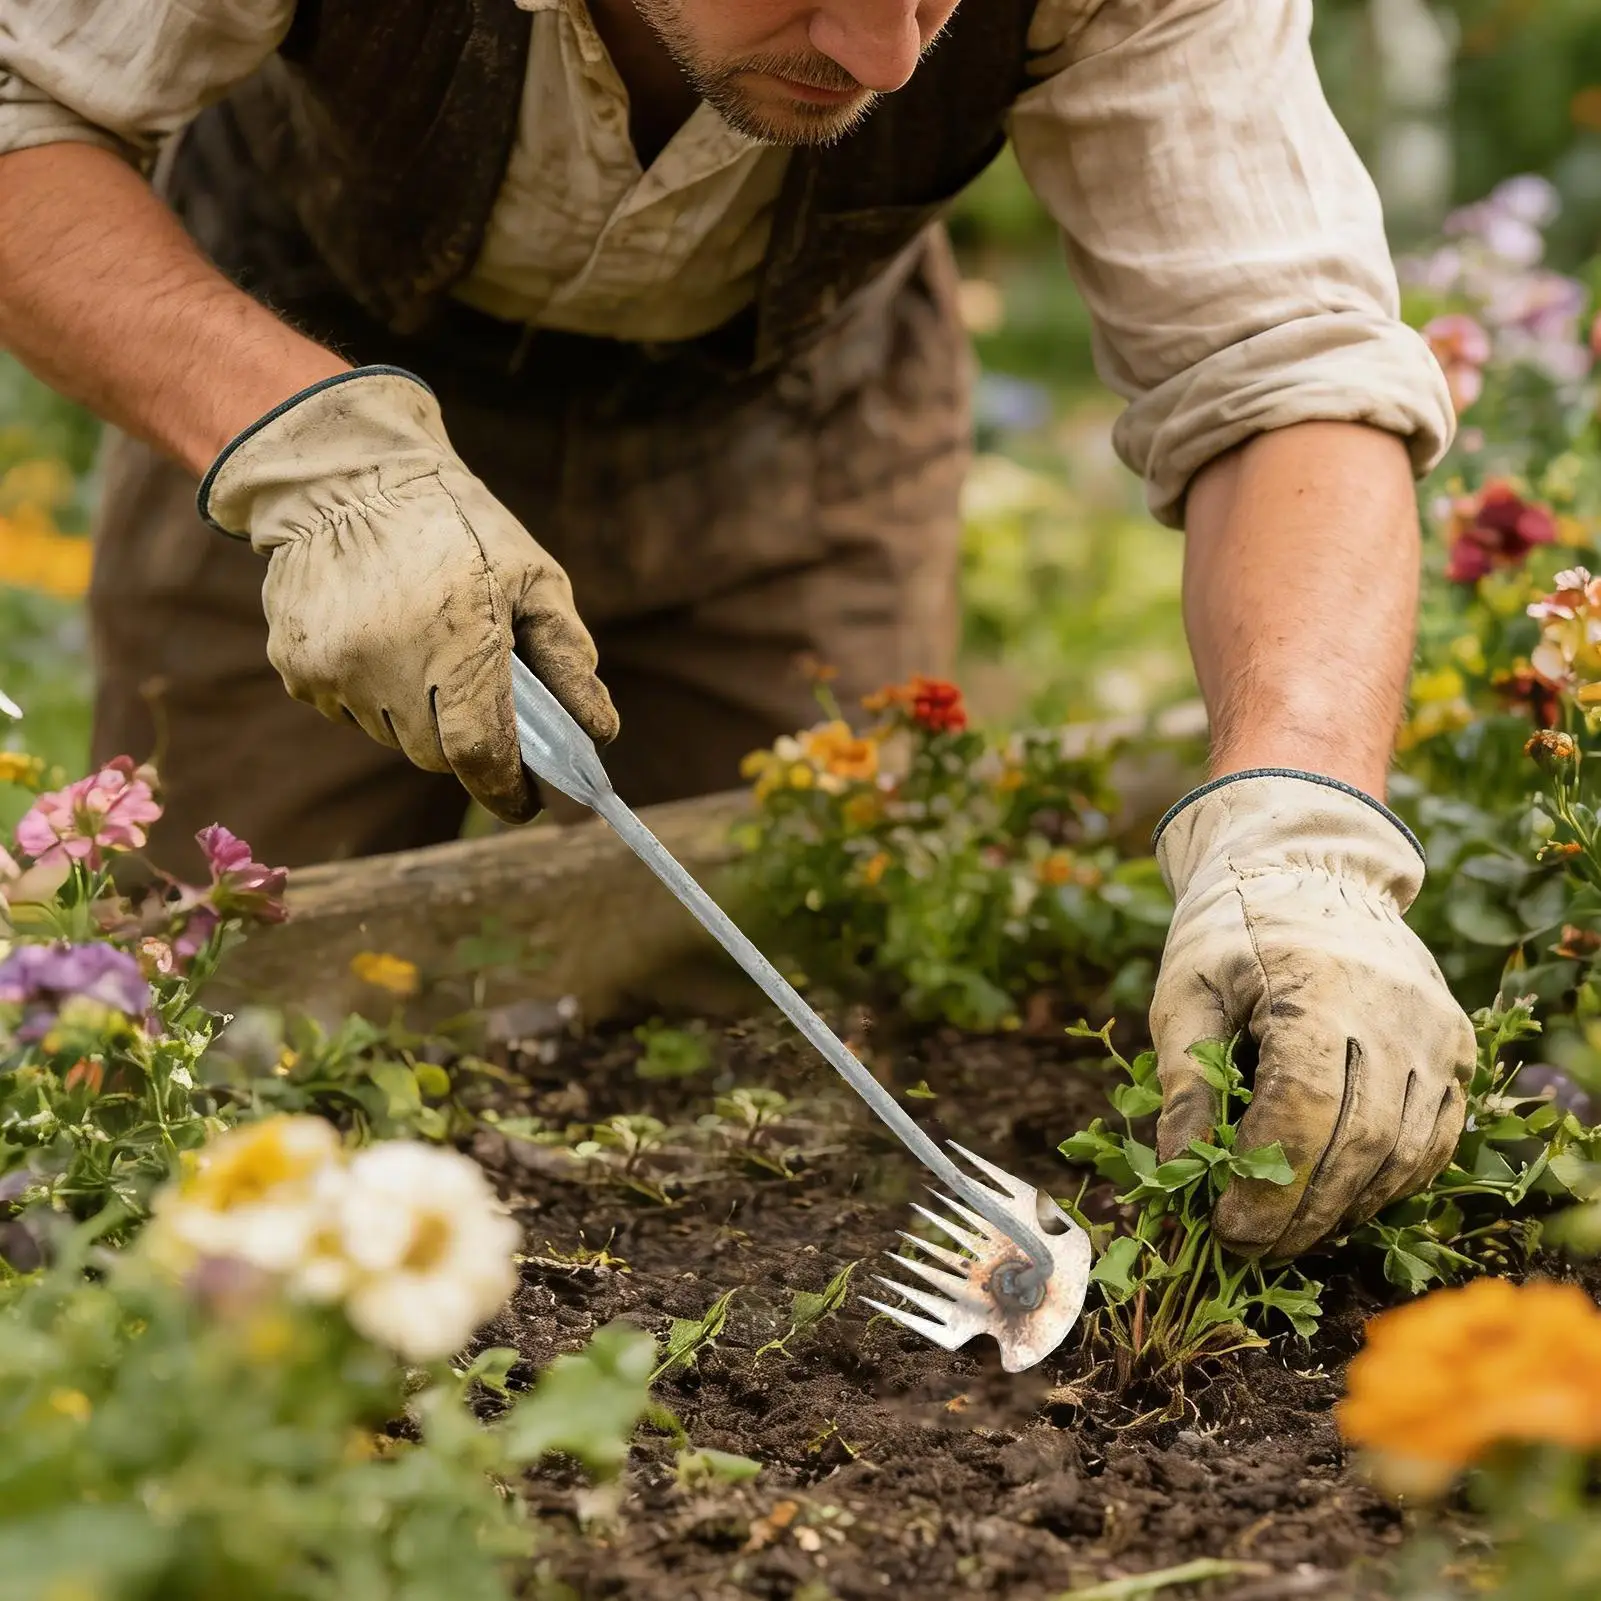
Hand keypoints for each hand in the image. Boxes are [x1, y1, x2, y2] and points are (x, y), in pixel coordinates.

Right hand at [200, 367, 615, 822]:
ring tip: (427, 649)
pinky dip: (372, 692)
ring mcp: (333, 669)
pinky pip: (347, 708)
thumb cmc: (459, 524)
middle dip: (469, 742)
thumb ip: (569, 661)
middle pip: (437, 754)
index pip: (481, 755)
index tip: (528, 800)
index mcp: (457, 641)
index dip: (507, 790)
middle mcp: (387, 664)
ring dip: (419, 715)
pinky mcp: (296, 666)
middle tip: (483, 698)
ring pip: (391, 735)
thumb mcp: (533, 578)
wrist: (346, 473)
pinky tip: (380, 636)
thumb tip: (600, 734)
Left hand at [1149, 772, 1474, 1260]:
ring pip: (1403, 1151)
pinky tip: (1337, 1203)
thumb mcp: (1184, 991)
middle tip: (1246, 1247)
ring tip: (1285, 1236)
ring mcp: (1434, 1031)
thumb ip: (1185, 1078)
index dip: (1266, 1181)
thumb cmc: (1230, 931)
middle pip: (1358, 1142)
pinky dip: (1386, 1181)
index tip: (1224, 1225)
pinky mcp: (1453, 1046)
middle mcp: (1394, 1011)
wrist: (1307, 870)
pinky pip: (1431, 1137)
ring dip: (1344, 1208)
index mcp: (1318, 987)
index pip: (1304, 1108)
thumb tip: (1178, 1168)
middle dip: (1300, 1211)